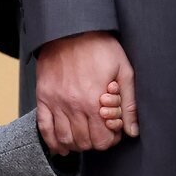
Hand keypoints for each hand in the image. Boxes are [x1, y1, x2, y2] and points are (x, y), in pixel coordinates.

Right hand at [36, 32, 137, 154]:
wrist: (71, 29)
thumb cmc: (100, 47)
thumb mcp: (124, 71)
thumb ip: (129, 104)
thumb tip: (132, 131)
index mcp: (94, 101)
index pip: (102, 140)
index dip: (110, 140)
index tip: (112, 131)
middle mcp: (73, 106)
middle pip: (84, 142)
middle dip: (94, 142)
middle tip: (99, 132)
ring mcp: (56, 102)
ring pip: (64, 139)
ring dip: (75, 144)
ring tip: (83, 137)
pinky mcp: (43, 97)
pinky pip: (44, 128)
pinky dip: (52, 141)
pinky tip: (60, 145)